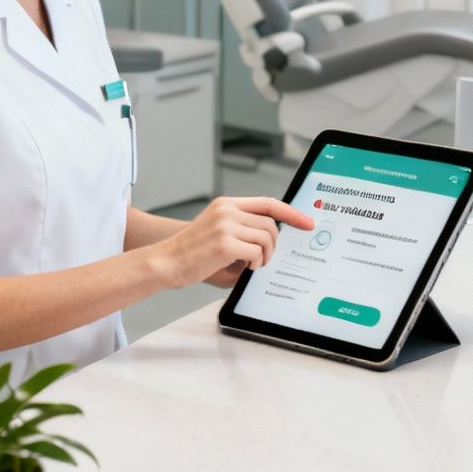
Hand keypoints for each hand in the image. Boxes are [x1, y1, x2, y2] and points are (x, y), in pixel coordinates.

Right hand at [150, 197, 315, 288]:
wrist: (165, 262)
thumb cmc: (193, 253)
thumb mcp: (221, 233)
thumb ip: (246, 232)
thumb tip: (276, 241)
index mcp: (227, 205)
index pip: (268, 203)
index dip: (291, 213)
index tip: (307, 223)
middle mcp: (227, 210)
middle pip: (272, 225)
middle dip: (274, 245)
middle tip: (262, 259)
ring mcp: (226, 225)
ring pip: (267, 238)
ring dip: (265, 256)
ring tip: (251, 264)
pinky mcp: (225, 243)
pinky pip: (256, 253)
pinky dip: (255, 263)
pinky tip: (243, 267)